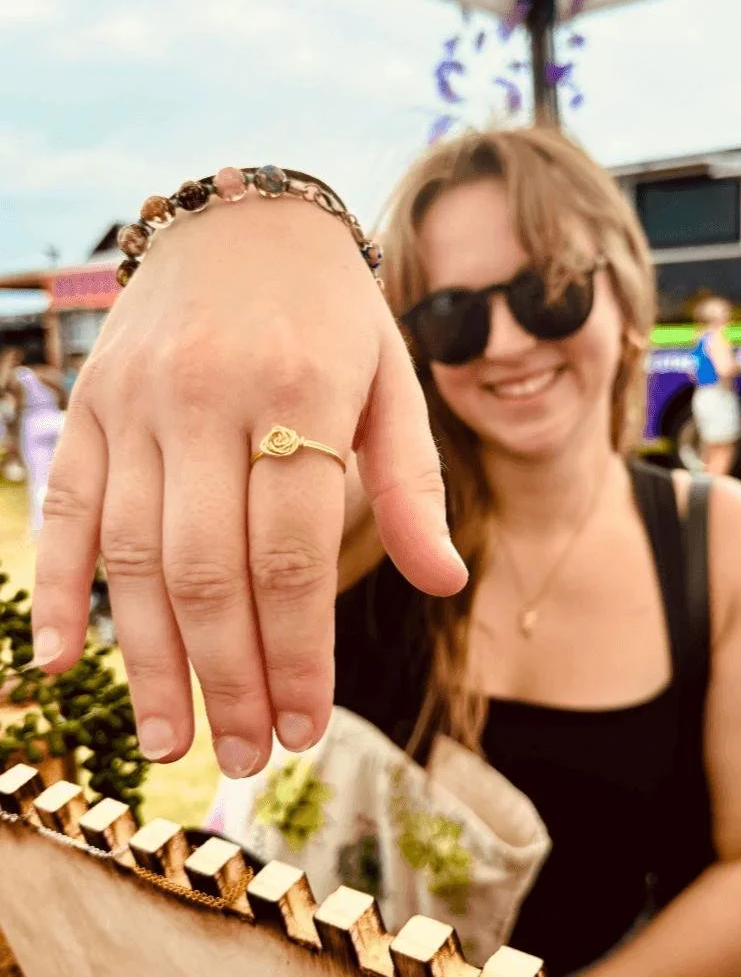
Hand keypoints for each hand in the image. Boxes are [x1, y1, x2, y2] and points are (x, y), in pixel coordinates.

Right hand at [30, 194, 466, 777]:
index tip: (304, 728)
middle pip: (209, 569)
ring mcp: (136, 401)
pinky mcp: (90, 403)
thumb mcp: (392, 381)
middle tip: (242, 757)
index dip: (297, 654)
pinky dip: (59, 586)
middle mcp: (207, 398)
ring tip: (169, 741)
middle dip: (229, 676)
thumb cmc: (333, 315)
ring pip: (134, 554)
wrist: (244, 220)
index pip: (293, 556)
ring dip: (148, 660)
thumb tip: (445, 584)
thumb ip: (412, 484)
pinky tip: (61, 662)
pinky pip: (67, 505)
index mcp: (298, 391)